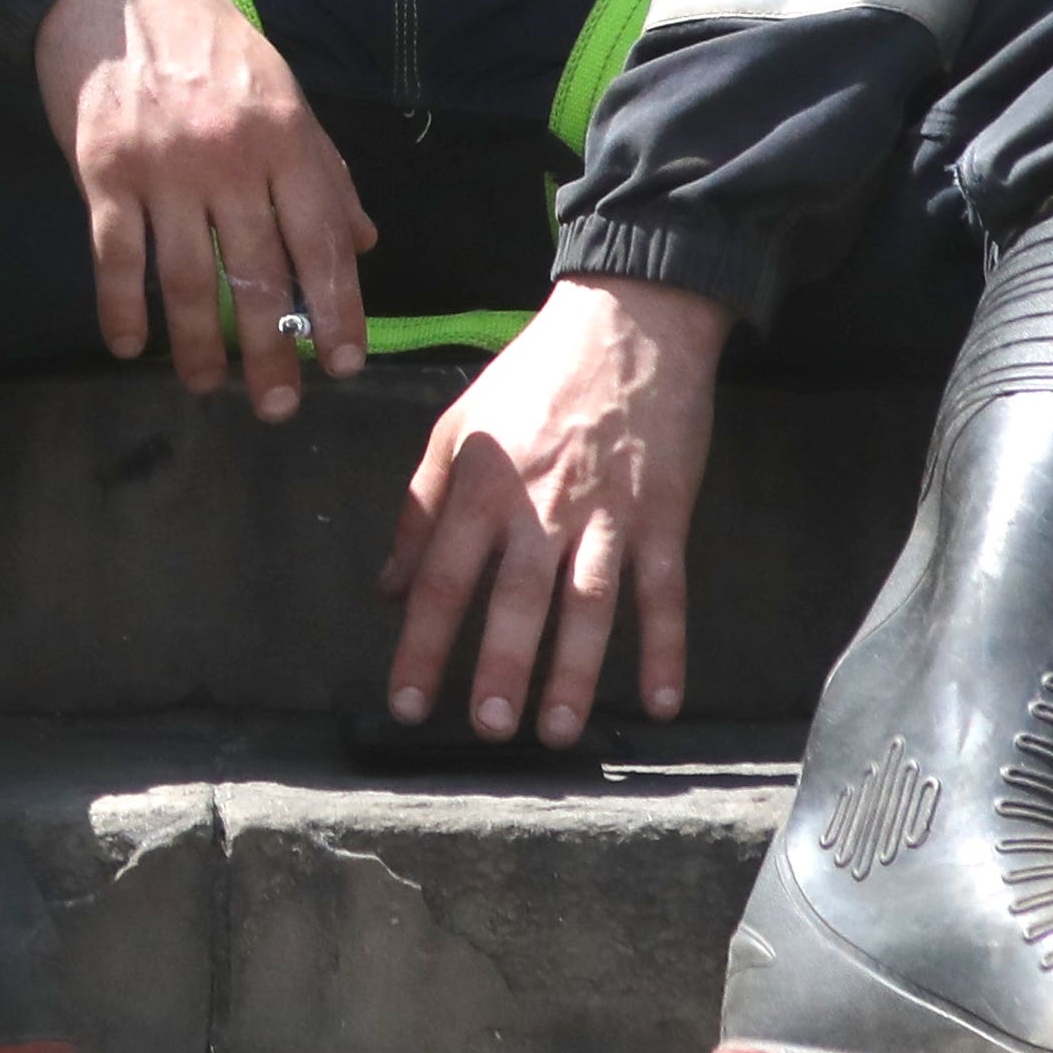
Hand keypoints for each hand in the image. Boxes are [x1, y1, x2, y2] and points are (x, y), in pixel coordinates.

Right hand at [36, 0, 378, 422]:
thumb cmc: (208, 44)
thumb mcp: (283, 92)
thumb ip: (322, 170)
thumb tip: (361, 242)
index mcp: (286, 138)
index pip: (322, 242)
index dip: (336, 310)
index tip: (340, 365)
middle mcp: (231, 158)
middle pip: (258, 276)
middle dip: (272, 352)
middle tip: (277, 405)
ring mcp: (163, 168)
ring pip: (186, 280)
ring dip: (198, 347)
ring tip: (207, 387)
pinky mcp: (102, 171)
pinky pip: (115, 257)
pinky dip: (121, 310)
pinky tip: (130, 347)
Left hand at [380, 275, 730, 745]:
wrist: (629, 321)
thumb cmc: (533, 377)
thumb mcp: (455, 428)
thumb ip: (418, 508)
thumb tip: (385, 587)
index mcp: (480, 485)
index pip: (439, 576)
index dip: (420, 643)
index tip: (406, 703)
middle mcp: (539, 505)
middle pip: (515, 597)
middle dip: (501, 665)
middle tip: (487, 728)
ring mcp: (606, 513)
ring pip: (589, 603)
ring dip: (575, 671)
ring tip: (558, 731)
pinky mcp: (664, 515)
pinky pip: (665, 591)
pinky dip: (667, 646)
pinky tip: (664, 701)